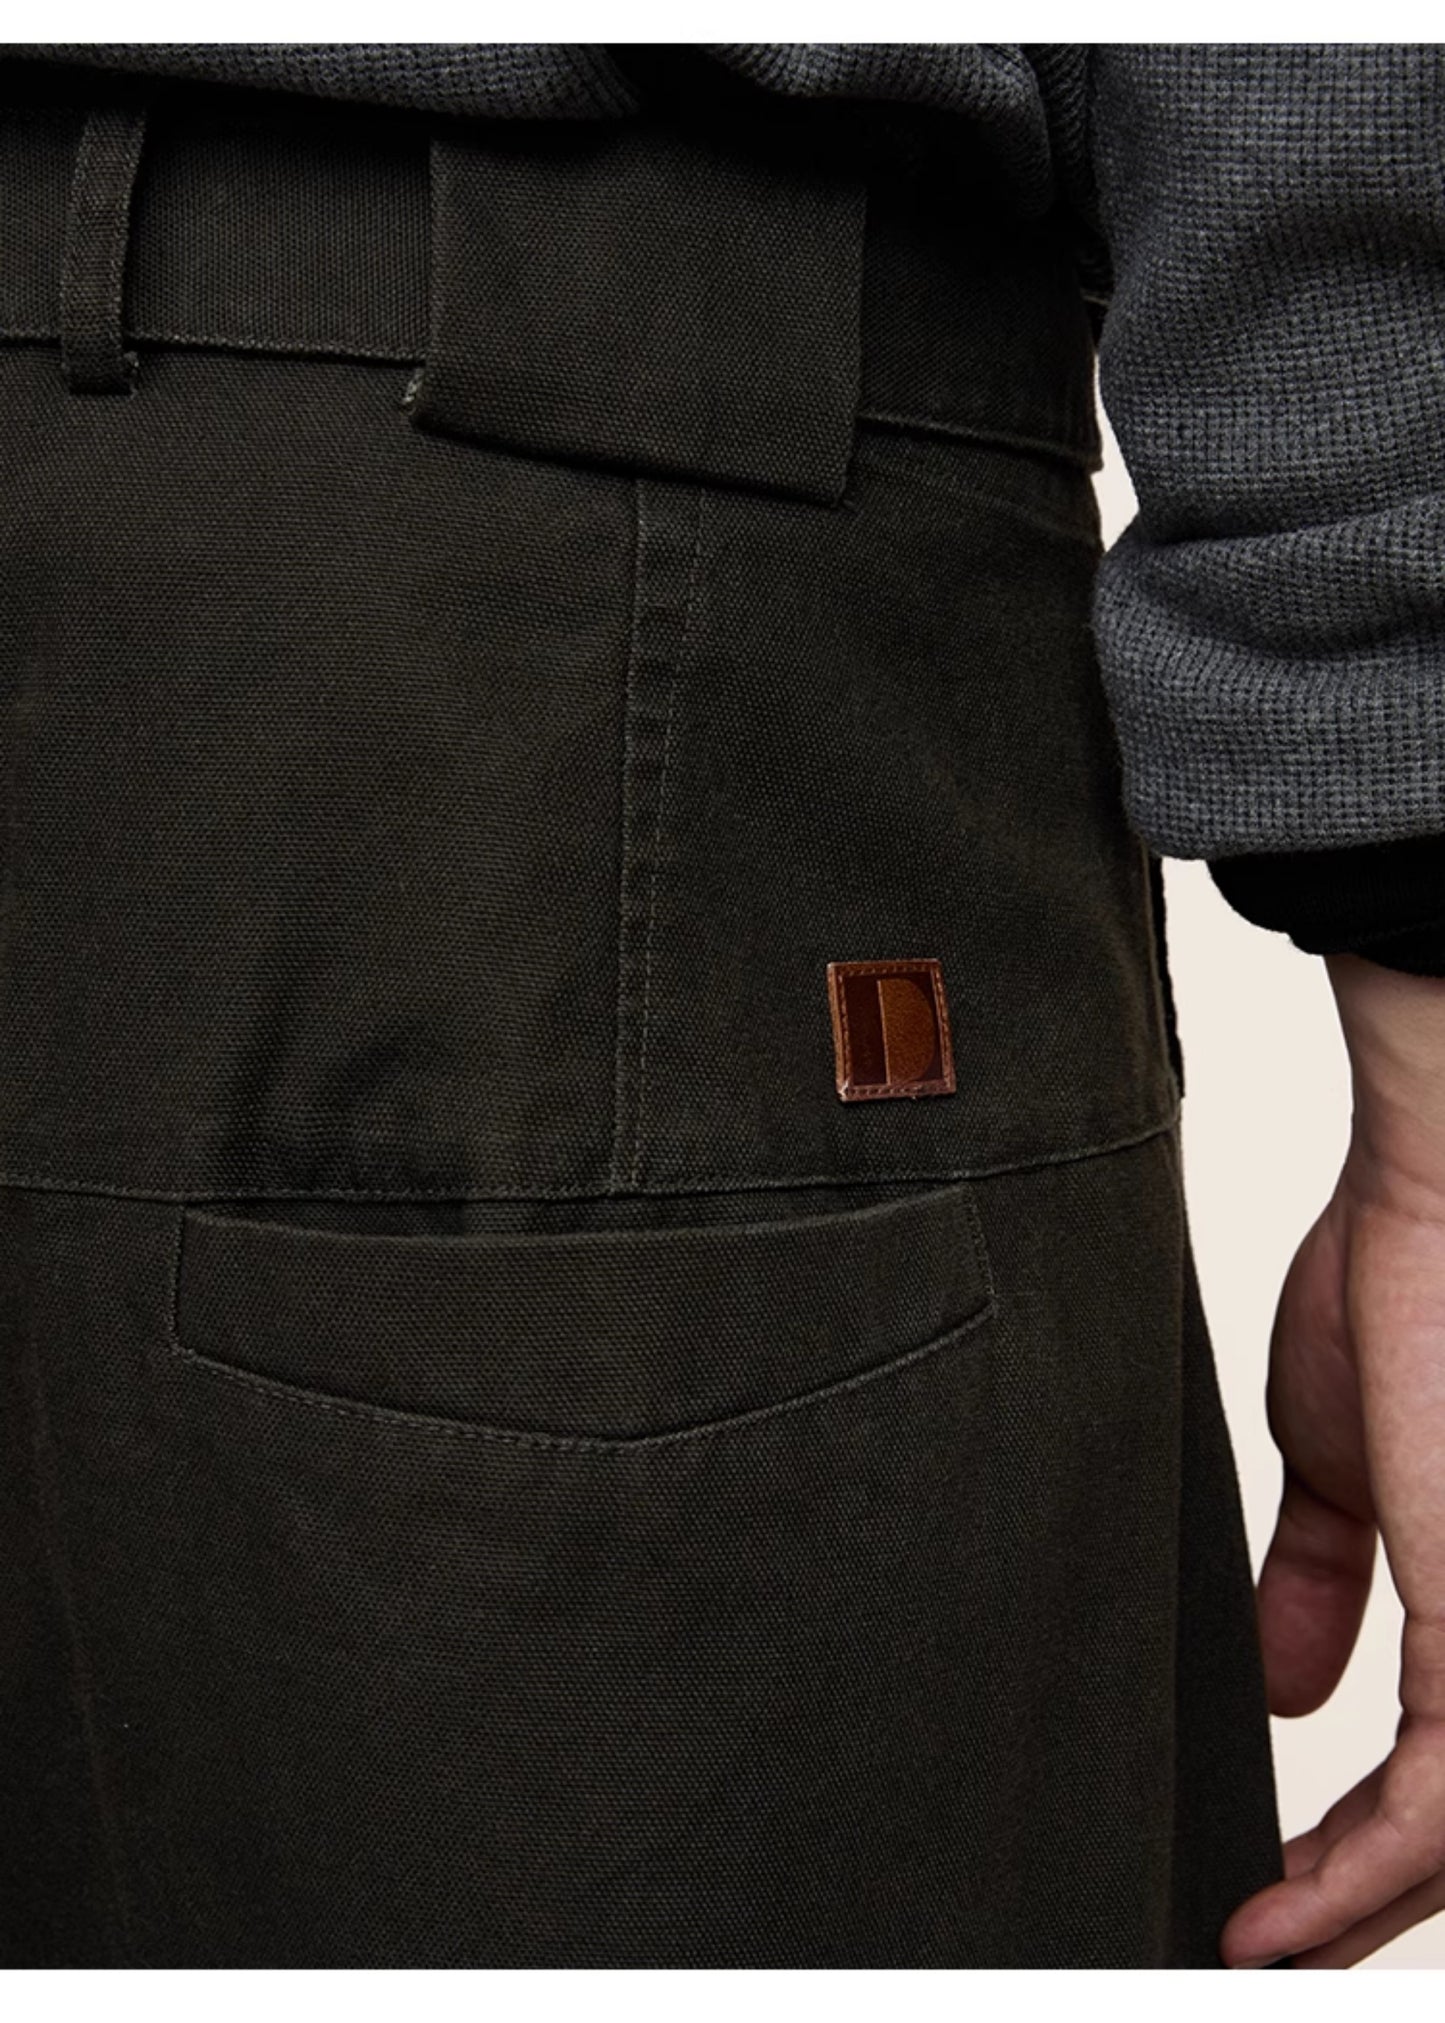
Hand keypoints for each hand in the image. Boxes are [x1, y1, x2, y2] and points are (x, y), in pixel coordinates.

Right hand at [1220, 954, 1444, 1968]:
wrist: (1442, 1185)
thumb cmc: (1400, 1288)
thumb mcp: (1339, 1462)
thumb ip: (1322, 1578)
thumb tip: (1285, 1685)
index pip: (1440, 1764)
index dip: (1365, 1845)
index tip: (1281, 1886)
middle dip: (1366, 1896)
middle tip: (1270, 1942)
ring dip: (1357, 1910)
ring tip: (1262, 1948)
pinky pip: (1442, 1804)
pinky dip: (1356, 1880)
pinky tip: (1279, 1916)